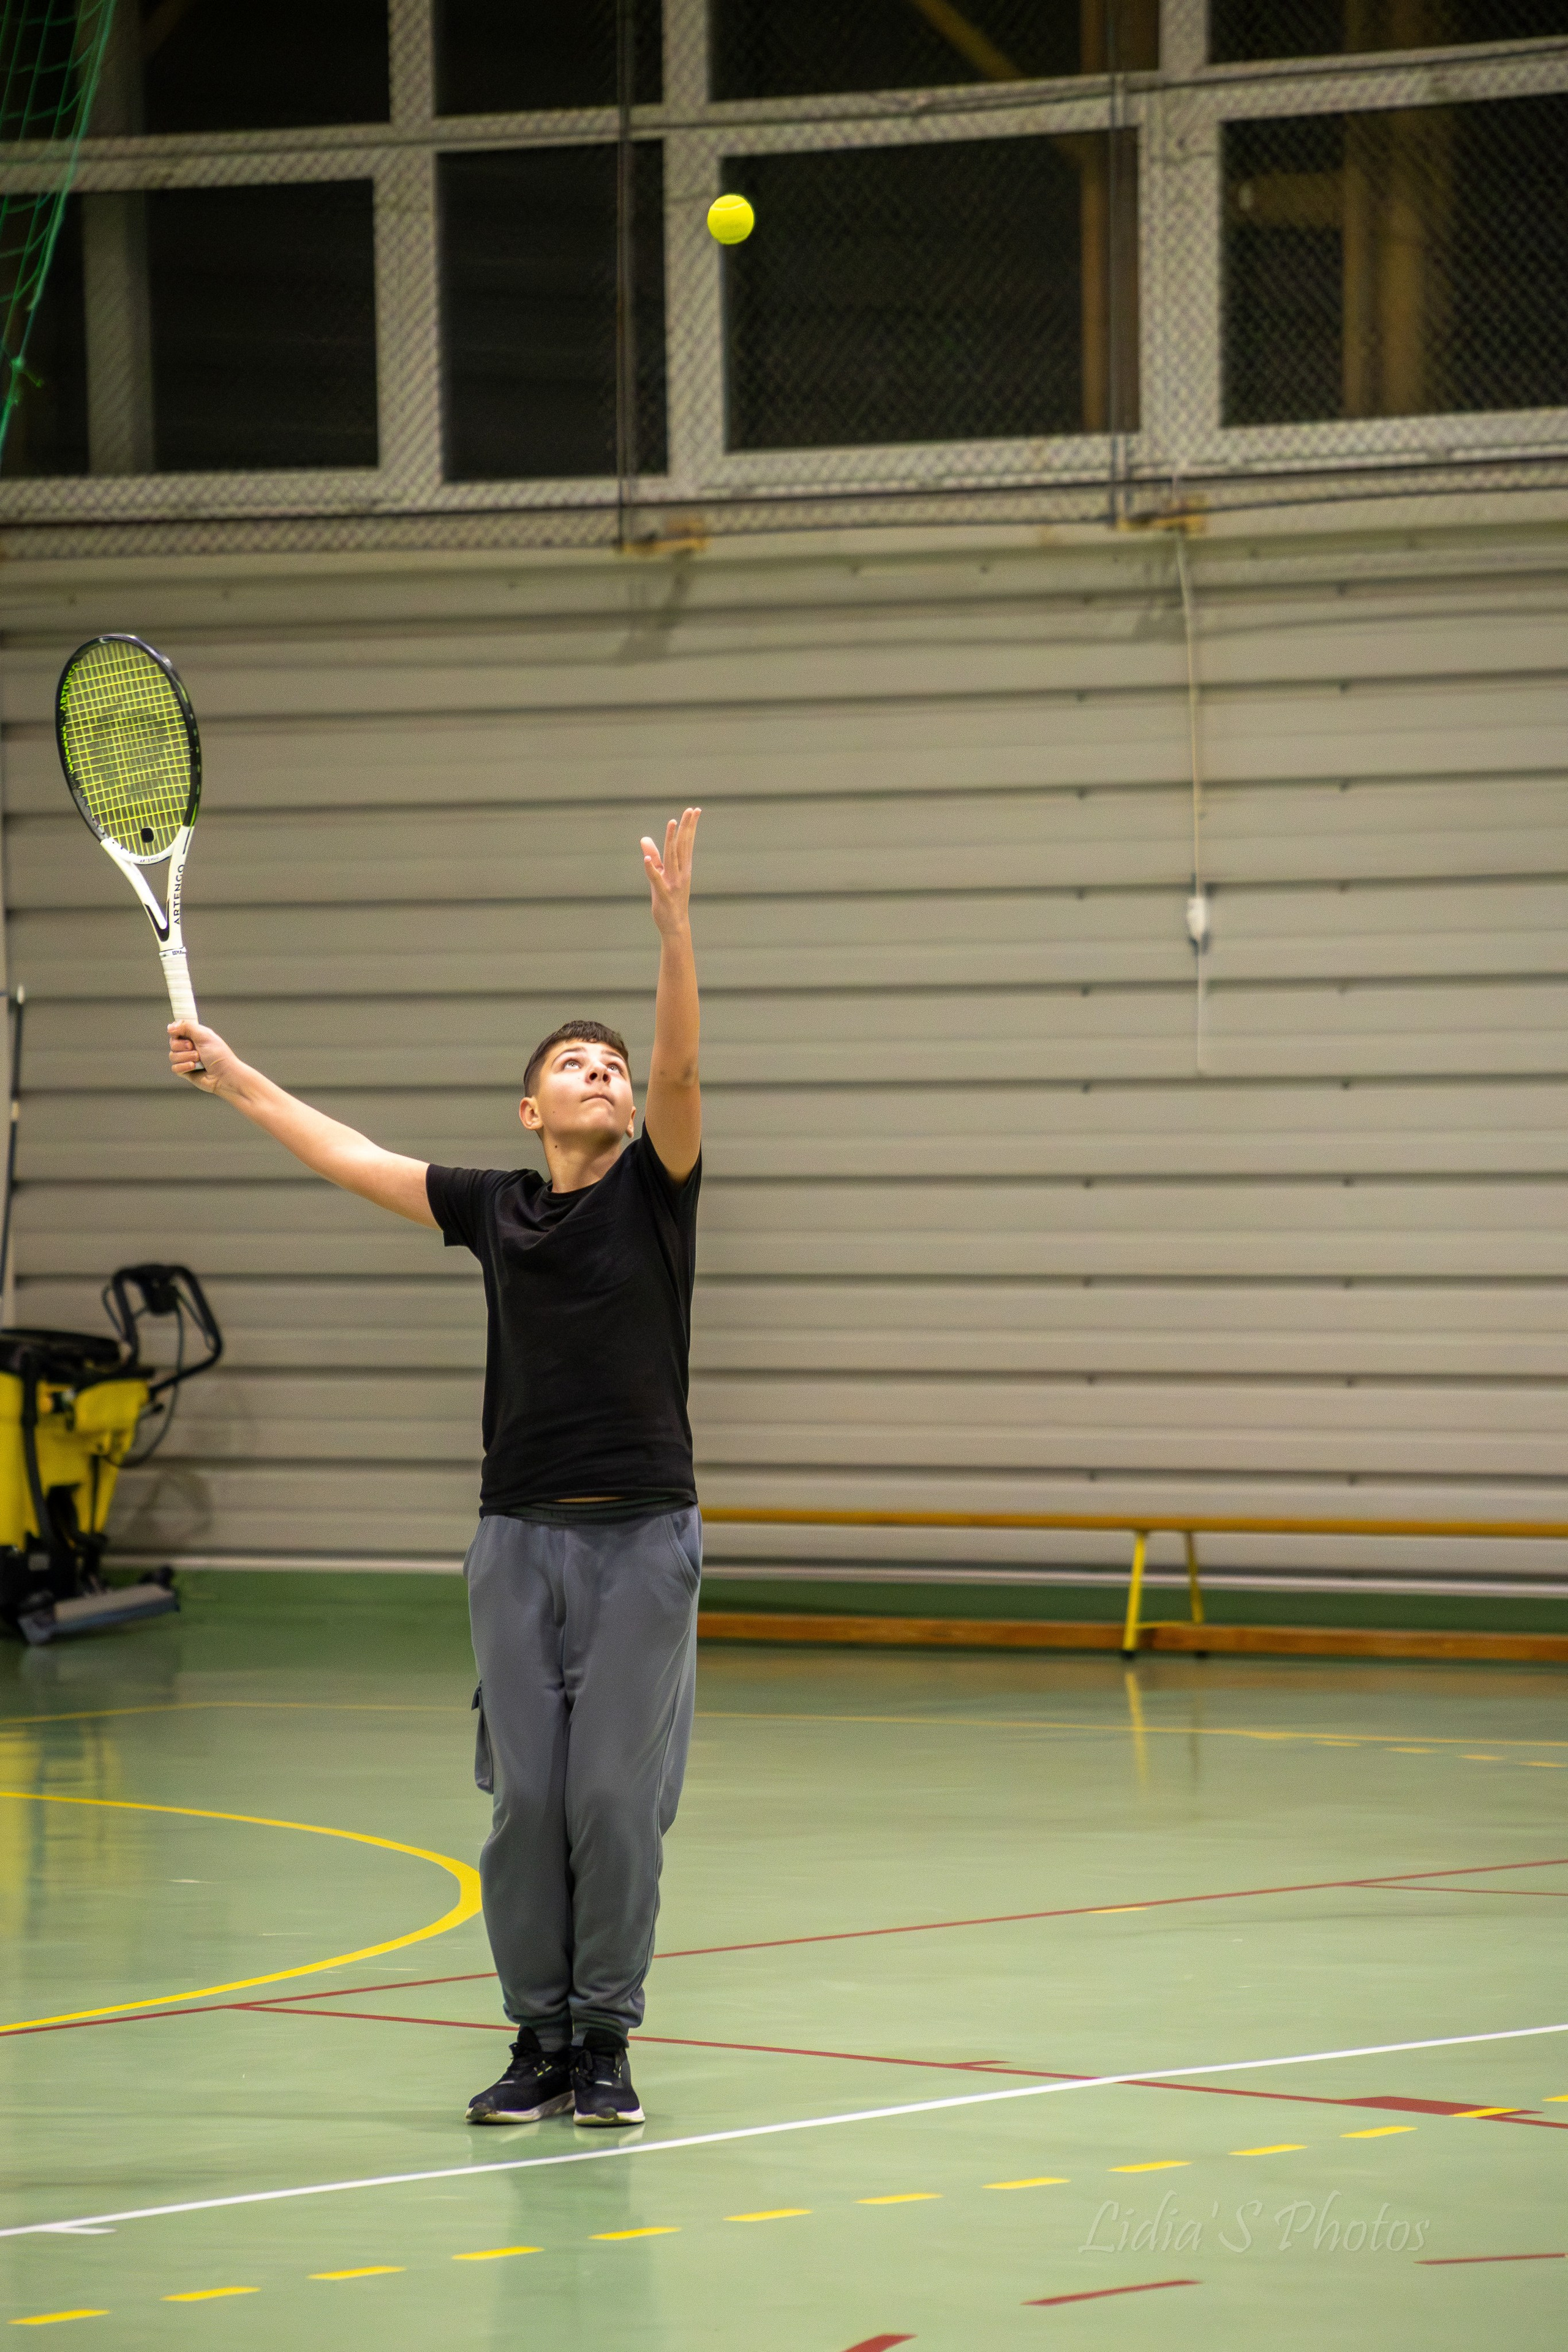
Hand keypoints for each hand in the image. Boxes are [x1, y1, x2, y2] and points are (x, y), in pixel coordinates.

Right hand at [169, 1019, 238, 1094]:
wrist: (224, 1075)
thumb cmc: (219, 1055)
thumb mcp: (204, 1036)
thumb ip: (187, 1027)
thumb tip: (170, 1027)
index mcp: (195, 1036)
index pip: (177, 1030)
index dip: (177, 1032)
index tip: (184, 1035)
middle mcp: (190, 1047)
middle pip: (172, 1043)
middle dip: (183, 1047)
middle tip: (195, 1048)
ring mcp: (187, 1060)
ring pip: (172, 1056)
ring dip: (186, 1057)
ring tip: (199, 1059)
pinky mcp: (185, 1072)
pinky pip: (174, 1068)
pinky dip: (184, 1067)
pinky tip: (194, 1068)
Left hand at [641, 807, 699, 936]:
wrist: (675, 925)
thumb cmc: (669, 899)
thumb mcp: (661, 875)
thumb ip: (654, 856)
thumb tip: (644, 839)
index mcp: (683, 867)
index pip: (687, 842)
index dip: (690, 826)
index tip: (695, 810)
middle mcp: (681, 872)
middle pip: (682, 846)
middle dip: (686, 827)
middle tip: (691, 809)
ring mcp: (673, 883)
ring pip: (672, 858)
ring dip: (671, 840)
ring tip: (672, 823)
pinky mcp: (663, 894)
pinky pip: (656, 880)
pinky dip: (651, 870)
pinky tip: (646, 860)